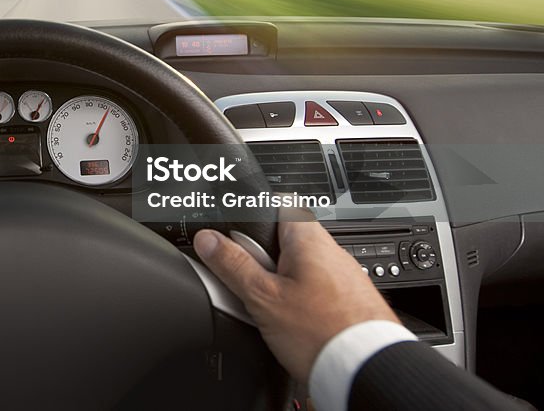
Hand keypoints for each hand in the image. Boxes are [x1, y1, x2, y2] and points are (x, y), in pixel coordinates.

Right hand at [193, 208, 397, 381]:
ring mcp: (341, 276)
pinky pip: (312, 290)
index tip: (231, 231)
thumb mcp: (263, 297)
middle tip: (244, 281)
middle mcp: (330, 251)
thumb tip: (208, 240)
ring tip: (264, 309)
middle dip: (258, 258)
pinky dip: (296, 301)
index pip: (276, 203)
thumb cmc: (323, 332)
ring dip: (276, 282)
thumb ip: (233, 264)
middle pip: (281, 240)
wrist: (365, 370)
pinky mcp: (346, 301)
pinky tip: (288, 323)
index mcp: (308, 237)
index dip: (250, 213)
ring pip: (295, 268)